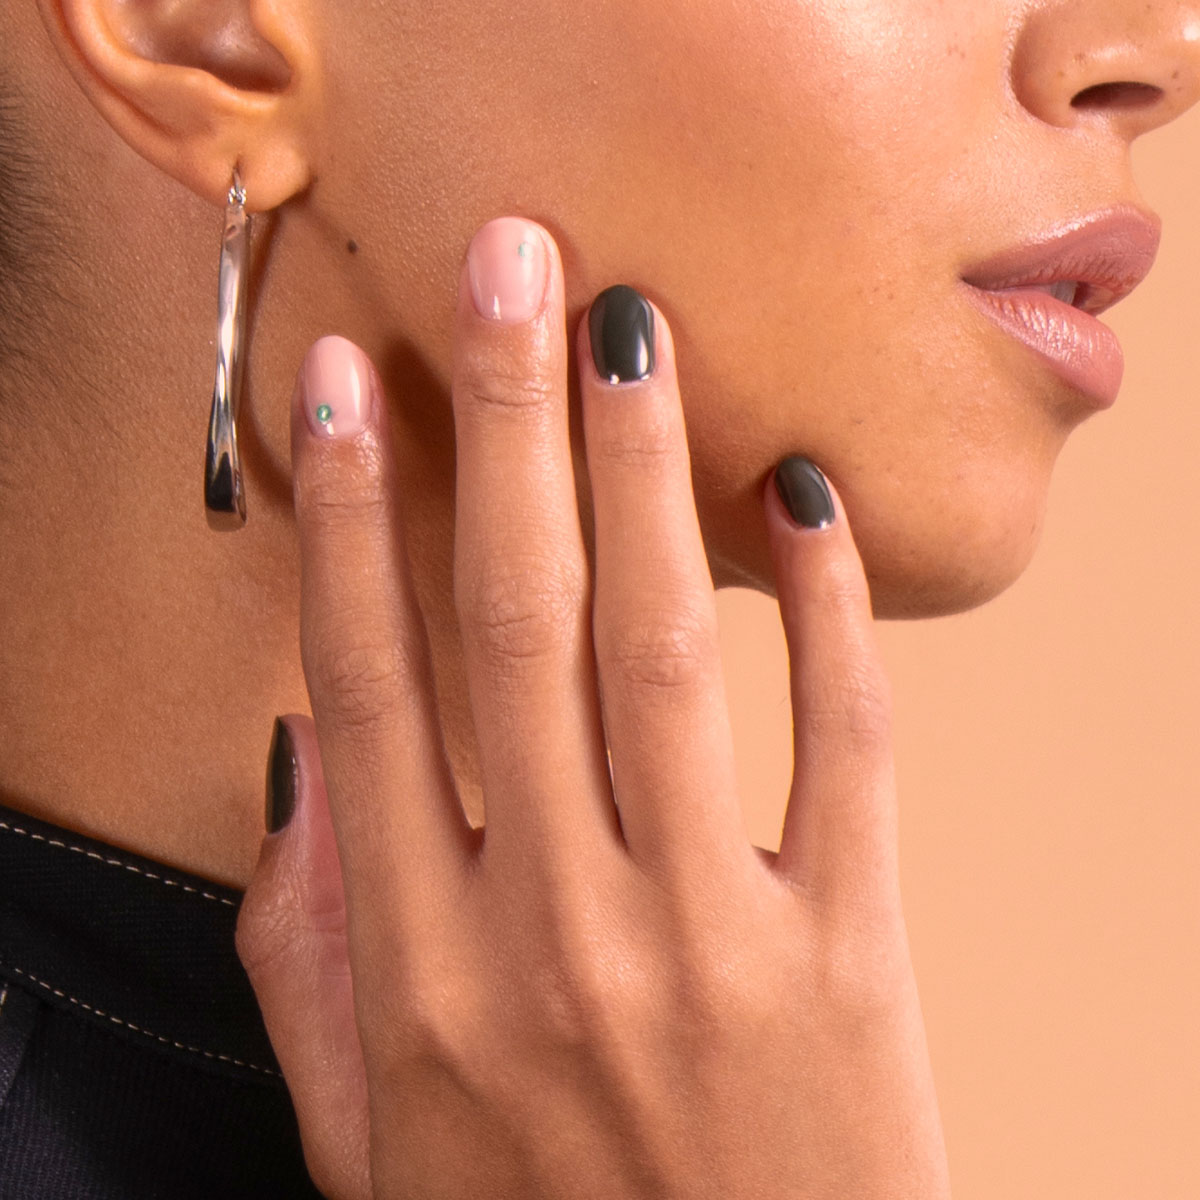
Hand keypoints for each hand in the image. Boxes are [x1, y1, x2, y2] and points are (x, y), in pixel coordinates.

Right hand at [236, 217, 949, 1198]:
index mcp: (421, 973)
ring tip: (633, 334)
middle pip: (511, 627)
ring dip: (642, 477)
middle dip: (500, 428)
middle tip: (508, 271)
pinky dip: (822, 617)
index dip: (351, 518)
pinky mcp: (847, 964)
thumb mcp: (374, 1141)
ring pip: (659, 658)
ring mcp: (707, 943)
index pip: (370, 687)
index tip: (350, 386)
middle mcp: (552, 935)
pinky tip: (803, 504)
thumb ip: (312, 959)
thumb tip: (304, 766)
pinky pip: (843, 751)